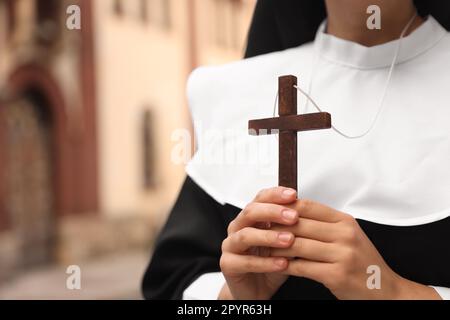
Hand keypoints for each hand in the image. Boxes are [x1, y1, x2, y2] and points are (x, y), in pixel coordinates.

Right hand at [219, 187, 298, 299]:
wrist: (256, 290)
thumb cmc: (270, 263)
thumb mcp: (285, 244)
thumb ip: (291, 228)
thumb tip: (310, 212)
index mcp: (251, 218)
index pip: (260, 198)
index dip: (276, 195)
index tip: (293, 195)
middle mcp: (238, 227)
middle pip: (250, 212)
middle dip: (273, 212)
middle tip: (293, 217)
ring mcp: (230, 245)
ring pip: (245, 235)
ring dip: (269, 236)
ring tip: (289, 240)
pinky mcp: (227, 264)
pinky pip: (245, 262)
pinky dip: (265, 263)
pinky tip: (282, 263)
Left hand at [271, 199, 440, 299]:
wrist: (385, 290)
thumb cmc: (362, 262)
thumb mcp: (348, 235)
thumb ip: (324, 224)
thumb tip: (291, 213)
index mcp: (345, 221)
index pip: (307, 206)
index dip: (284, 208)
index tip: (269, 212)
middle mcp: (345, 235)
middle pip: (299, 224)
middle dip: (276, 228)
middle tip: (261, 230)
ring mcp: (342, 255)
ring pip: (297, 245)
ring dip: (277, 248)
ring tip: (265, 248)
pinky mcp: (336, 275)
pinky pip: (302, 267)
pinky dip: (286, 266)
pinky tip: (277, 265)